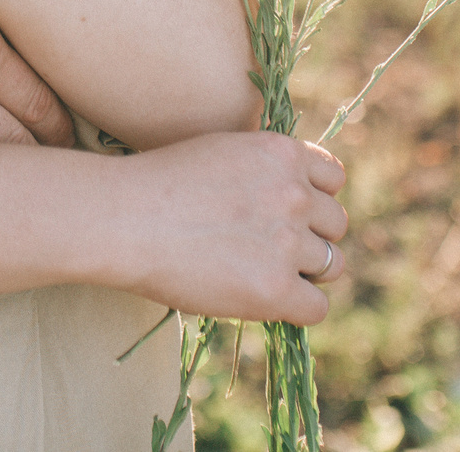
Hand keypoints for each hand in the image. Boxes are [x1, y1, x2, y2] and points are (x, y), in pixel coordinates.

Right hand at [115, 133, 348, 324]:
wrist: (123, 219)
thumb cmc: (158, 184)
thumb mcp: (222, 152)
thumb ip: (264, 170)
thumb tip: (296, 198)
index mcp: (282, 153)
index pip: (333, 180)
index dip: (312, 199)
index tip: (287, 214)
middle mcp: (294, 193)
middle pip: (336, 224)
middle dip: (310, 237)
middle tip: (269, 249)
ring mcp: (287, 241)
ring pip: (332, 265)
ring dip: (306, 273)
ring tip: (265, 274)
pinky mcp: (274, 288)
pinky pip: (316, 308)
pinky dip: (295, 308)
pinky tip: (263, 299)